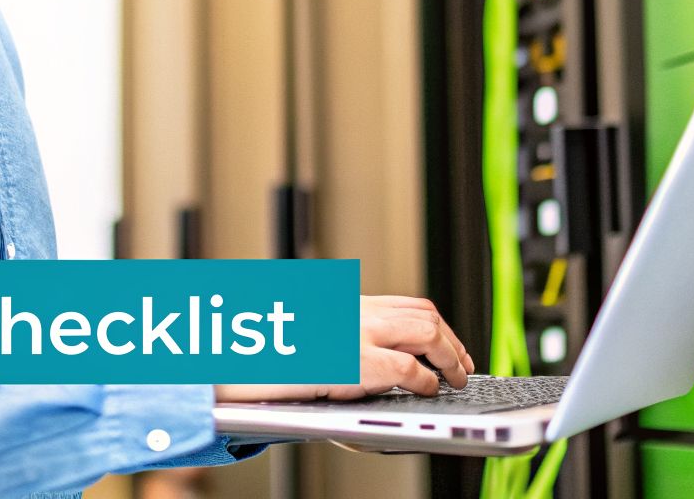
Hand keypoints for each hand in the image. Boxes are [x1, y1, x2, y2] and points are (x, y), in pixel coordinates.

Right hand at [213, 295, 473, 402]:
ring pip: (427, 332)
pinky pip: (409, 367)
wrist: (230, 361)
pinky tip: (425, 390)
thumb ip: (339, 335)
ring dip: (450, 356)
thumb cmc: (261, 354)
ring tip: (454, 378)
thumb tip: (370, 357)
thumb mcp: (305, 333)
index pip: (407, 304)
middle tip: (463, 365)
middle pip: (424, 313)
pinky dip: (425, 380)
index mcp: (342, 303)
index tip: (448, 345)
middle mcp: (353, 310)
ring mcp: (355, 332)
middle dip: (452, 340)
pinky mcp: (355, 361)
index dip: (437, 325)